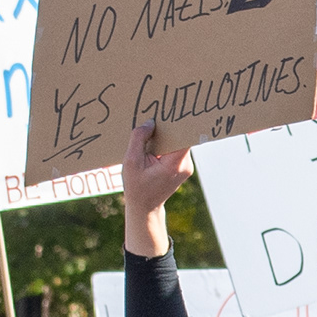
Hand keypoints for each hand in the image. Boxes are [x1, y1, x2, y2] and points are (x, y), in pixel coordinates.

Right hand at [119, 117, 196, 247]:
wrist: (145, 207)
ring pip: (178, 142)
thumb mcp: (131, 162)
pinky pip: (175, 149)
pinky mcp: (182, 166)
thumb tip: (150, 122)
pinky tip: (153, 141)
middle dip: (169, 127)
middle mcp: (185, 164)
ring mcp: (185, 166)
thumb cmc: (136, 186)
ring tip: (152, 127)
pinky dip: (165, 144)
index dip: (180, 122)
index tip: (175, 109)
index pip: (184, 136)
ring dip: (165, 136)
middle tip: (158, 113)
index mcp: (175, 163)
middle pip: (181, 137)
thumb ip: (139, 139)